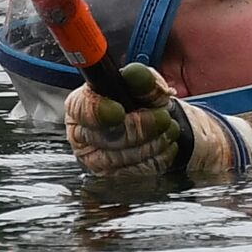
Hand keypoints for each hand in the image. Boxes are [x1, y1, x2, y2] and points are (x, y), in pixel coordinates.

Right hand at [65, 63, 185, 175]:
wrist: (153, 125)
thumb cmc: (140, 101)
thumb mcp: (143, 84)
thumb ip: (142, 79)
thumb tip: (137, 75)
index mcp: (80, 105)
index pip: (83, 110)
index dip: (100, 112)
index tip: (120, 110)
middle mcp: (81, 135)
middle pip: (108, 136)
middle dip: (143, 126)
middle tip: (164, 117)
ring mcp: (94, 160)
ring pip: (123, 157)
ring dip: (154, 142)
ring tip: (170, 129)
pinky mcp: (112, 176)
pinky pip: (136, 172)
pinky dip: (158, 158)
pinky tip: (167, 145)